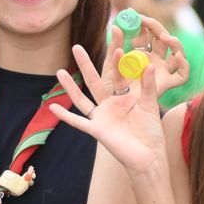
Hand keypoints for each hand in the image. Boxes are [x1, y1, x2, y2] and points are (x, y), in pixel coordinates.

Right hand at [50, 43, 167, 177]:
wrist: (148, 156)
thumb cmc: (151, 132)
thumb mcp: (151, 106)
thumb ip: (148, 87)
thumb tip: (148, 65)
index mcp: (124, 97)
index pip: (117, 75)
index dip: (116, 62)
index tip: (116, 47)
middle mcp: (110, 104)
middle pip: (94, 81)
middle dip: (85, 65)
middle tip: (76, 47)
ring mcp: (101, 116)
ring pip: (82, 99)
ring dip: (70, 86)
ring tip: (59, 72)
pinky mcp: (96, 130)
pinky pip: (78, 122)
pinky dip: (65, 116)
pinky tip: (52, 106)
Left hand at [115, 15, 190, 94]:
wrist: (113, 110)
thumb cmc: (109, 88)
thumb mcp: (110, 64)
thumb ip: (113, 46)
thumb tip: (115, 26)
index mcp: (141, 54)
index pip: (148, 34)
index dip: (145, 24)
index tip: (136, 16)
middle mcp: (155, 61)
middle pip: (163, 40)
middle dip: (158, 29)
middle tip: (147, 23)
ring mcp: (162, 72)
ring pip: (177, 53)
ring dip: (175, 42)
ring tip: (165, 37)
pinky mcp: (168, 85)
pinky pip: (182, 75)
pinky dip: (184, 65)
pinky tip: (176, 57)